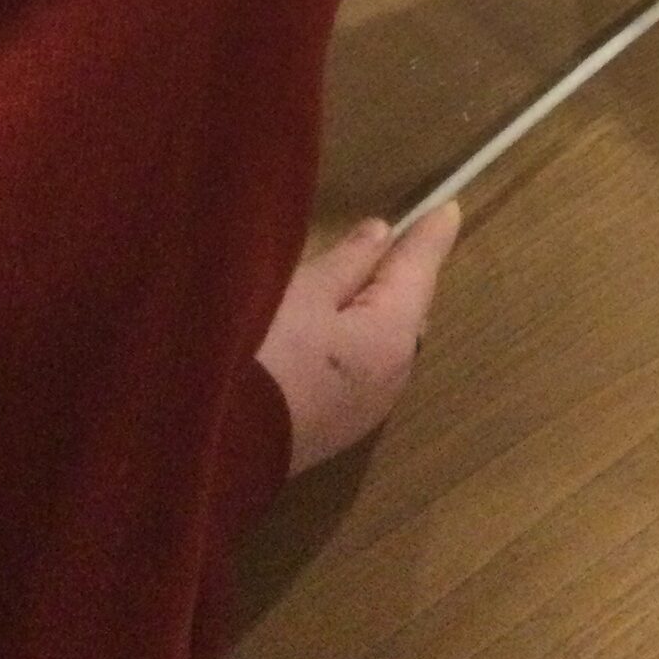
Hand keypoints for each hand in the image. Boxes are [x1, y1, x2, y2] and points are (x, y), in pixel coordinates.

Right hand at [256, 205, 460, 475]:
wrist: (211, 452)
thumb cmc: (261, 358)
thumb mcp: (302, 294)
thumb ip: (347, 262)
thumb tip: (383, 235)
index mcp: (393, 335)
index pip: (421, 270)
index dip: (431, 234)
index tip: (448, 206)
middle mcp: (393, 376)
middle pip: (407, 308)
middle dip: (400, 272)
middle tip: (390, 237)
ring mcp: (365, 409)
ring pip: (384, 340)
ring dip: (376, 309)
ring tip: (357, 277)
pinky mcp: (335, 429)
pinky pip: (362, 368)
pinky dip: (357, 339)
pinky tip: (334, 329)